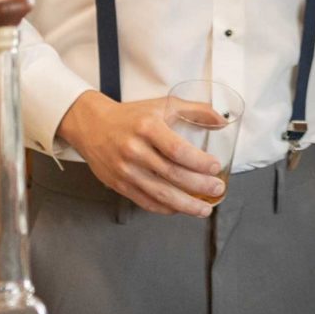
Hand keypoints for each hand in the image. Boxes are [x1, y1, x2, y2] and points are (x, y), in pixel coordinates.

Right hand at [54, 90, 223, 216]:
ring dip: (185, 204)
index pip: (177, 150)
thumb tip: (222, 120)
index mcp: (147, 127)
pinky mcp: (118, 184)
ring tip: (205, 208)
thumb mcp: (162, 105)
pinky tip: (180, 208)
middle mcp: (135, 150)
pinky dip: (165, 208)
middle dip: (199, 185)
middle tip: (218, 189)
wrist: (92, 125)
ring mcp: (125, 170)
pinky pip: (145, 201)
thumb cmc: (132, 115)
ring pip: (159, 193)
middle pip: (172, 174)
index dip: (199, 162)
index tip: (215, 167)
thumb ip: (194, 110)